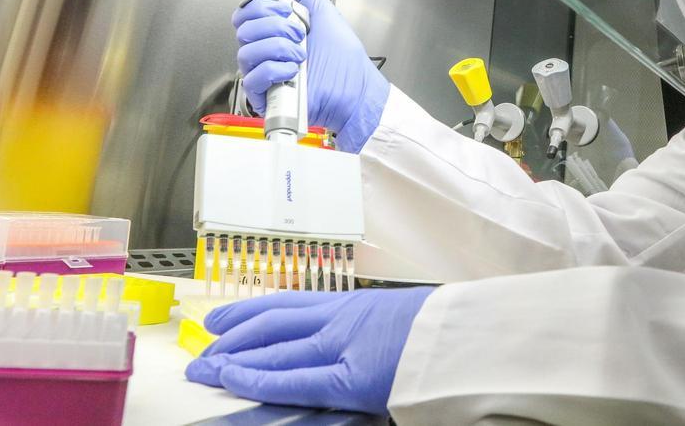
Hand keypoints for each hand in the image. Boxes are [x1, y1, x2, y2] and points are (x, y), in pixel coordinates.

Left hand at [185, 288, 433, 414]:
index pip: (293, 304)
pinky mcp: (351, 379)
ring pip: (276, 348)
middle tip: (206, 345)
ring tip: (205, 367)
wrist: (480, 335)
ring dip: (235, 357)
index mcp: (359, 304)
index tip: (228, 319)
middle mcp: (344, 318)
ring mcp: (345, 346)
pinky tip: (234, 379)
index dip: (254, 311)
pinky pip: (294, 379)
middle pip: (275, 322)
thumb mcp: (407, 319)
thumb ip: (375, 330)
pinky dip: (259, 379)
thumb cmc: (455, 329)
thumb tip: (365, 344)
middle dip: (235, 336)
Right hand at [233, 0, 389, 151]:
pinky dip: (274, 69)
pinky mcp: (265, 96)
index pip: (248, 11)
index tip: (287, 9)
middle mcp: (268, 51)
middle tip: (298, 34)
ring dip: (277, 48)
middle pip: (243, 28)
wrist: (356, 92)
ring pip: (245, 51)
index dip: (263, 6)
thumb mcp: (327, 16)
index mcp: (277, 32)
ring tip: (300, 55)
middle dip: (274, 25)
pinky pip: (252, 78)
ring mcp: (265, 73)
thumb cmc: (346, 62)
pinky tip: (293, 71)